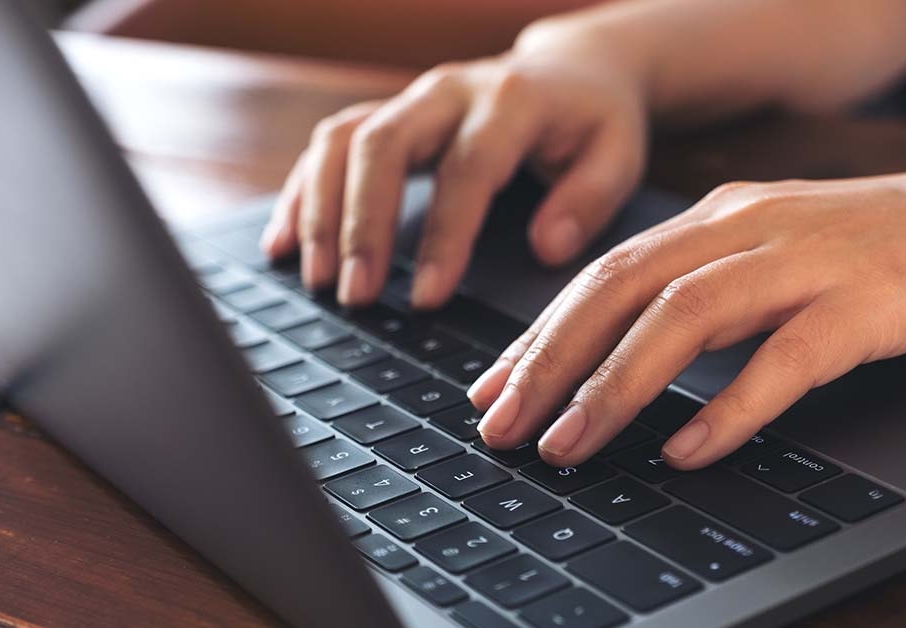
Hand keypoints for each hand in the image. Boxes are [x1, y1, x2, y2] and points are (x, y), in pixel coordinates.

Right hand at [259, 35, 647, 308]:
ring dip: (321, 210)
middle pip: (384, 145)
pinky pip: (330, 144)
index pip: (468, 168)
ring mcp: (412, 97)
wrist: (571, 69)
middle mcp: (451, 90)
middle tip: (353, 296)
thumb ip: (590, 200)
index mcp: (512, 101)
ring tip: (316, 279)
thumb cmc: (594, 122)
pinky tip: (285, 244)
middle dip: (362, 224)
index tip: (427, 297)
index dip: (444, 234)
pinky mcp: (389, 112)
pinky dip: (303, 194)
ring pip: (344, 139)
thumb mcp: (619, 155)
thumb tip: (546, 247)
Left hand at [467, 149, 905, 469]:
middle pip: (622, 291)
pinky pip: (786, 357)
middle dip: (551, 364)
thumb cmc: (889, 251)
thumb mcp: (778, 257)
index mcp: (720, 218)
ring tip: (570, 445)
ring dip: (616, 386)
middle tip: (502, 427)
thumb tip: (628, 364)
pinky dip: (730, 406)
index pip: (604, 274)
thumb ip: (707, 297)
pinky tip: (688, 448)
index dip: (540, 335)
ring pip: (686, 318)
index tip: (493, 390)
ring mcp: (811, 259)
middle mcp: (750, 228)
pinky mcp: (872, 301)